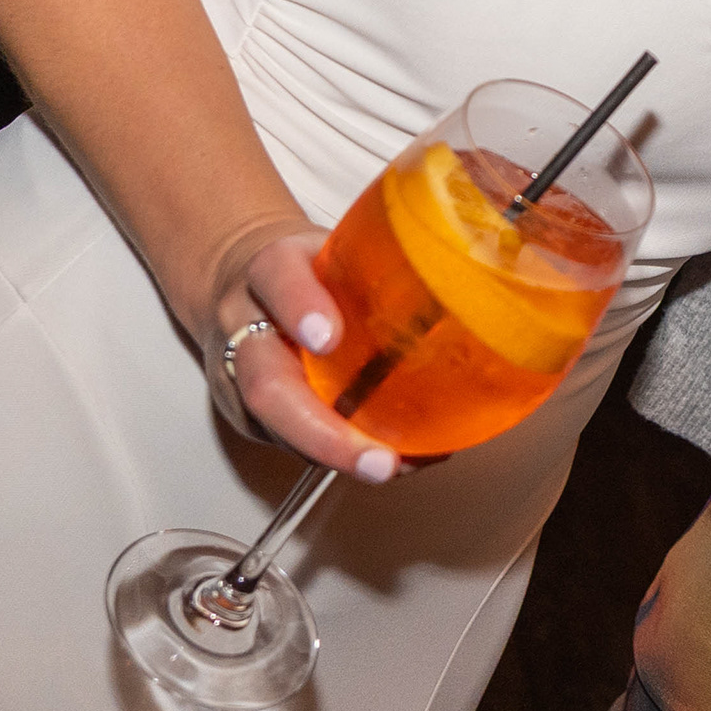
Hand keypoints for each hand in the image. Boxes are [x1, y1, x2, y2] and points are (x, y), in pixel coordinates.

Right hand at [203, 223, 399, 481]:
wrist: (242, 283)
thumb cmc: (307, 268)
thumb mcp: (338, 241)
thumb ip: (387, 250)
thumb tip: (470, 263)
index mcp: (270, 269)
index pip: (277, 278)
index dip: (300, 308)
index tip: (327, 338)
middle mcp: (245, 329)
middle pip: (265, 386)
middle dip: (323, 432)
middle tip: (379, 460)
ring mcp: (240, 381)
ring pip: (278, 429)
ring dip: (340, 456)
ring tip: (397, 468)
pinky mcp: (253, 417)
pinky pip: (294, 443)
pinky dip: (346, 454)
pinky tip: (398, 460)